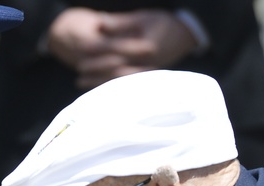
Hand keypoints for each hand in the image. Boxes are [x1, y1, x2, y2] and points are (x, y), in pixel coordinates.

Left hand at [51, 9, 199, 89]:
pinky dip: (107, 88)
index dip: (97, 48)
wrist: (186, 37)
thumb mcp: (144, 17)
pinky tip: (94, 89)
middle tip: (78, 68)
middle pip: (115, 68)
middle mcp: (147, 64)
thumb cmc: (164, 24)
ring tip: (79, 82)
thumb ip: (120, 22)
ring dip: (97, 81)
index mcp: (147, 47)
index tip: (80, 47)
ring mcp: (147, 74)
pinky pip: (123, 87)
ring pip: (118, 80)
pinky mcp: (146, 81)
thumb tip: (98, 23)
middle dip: (95, 68)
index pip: (116, 48)